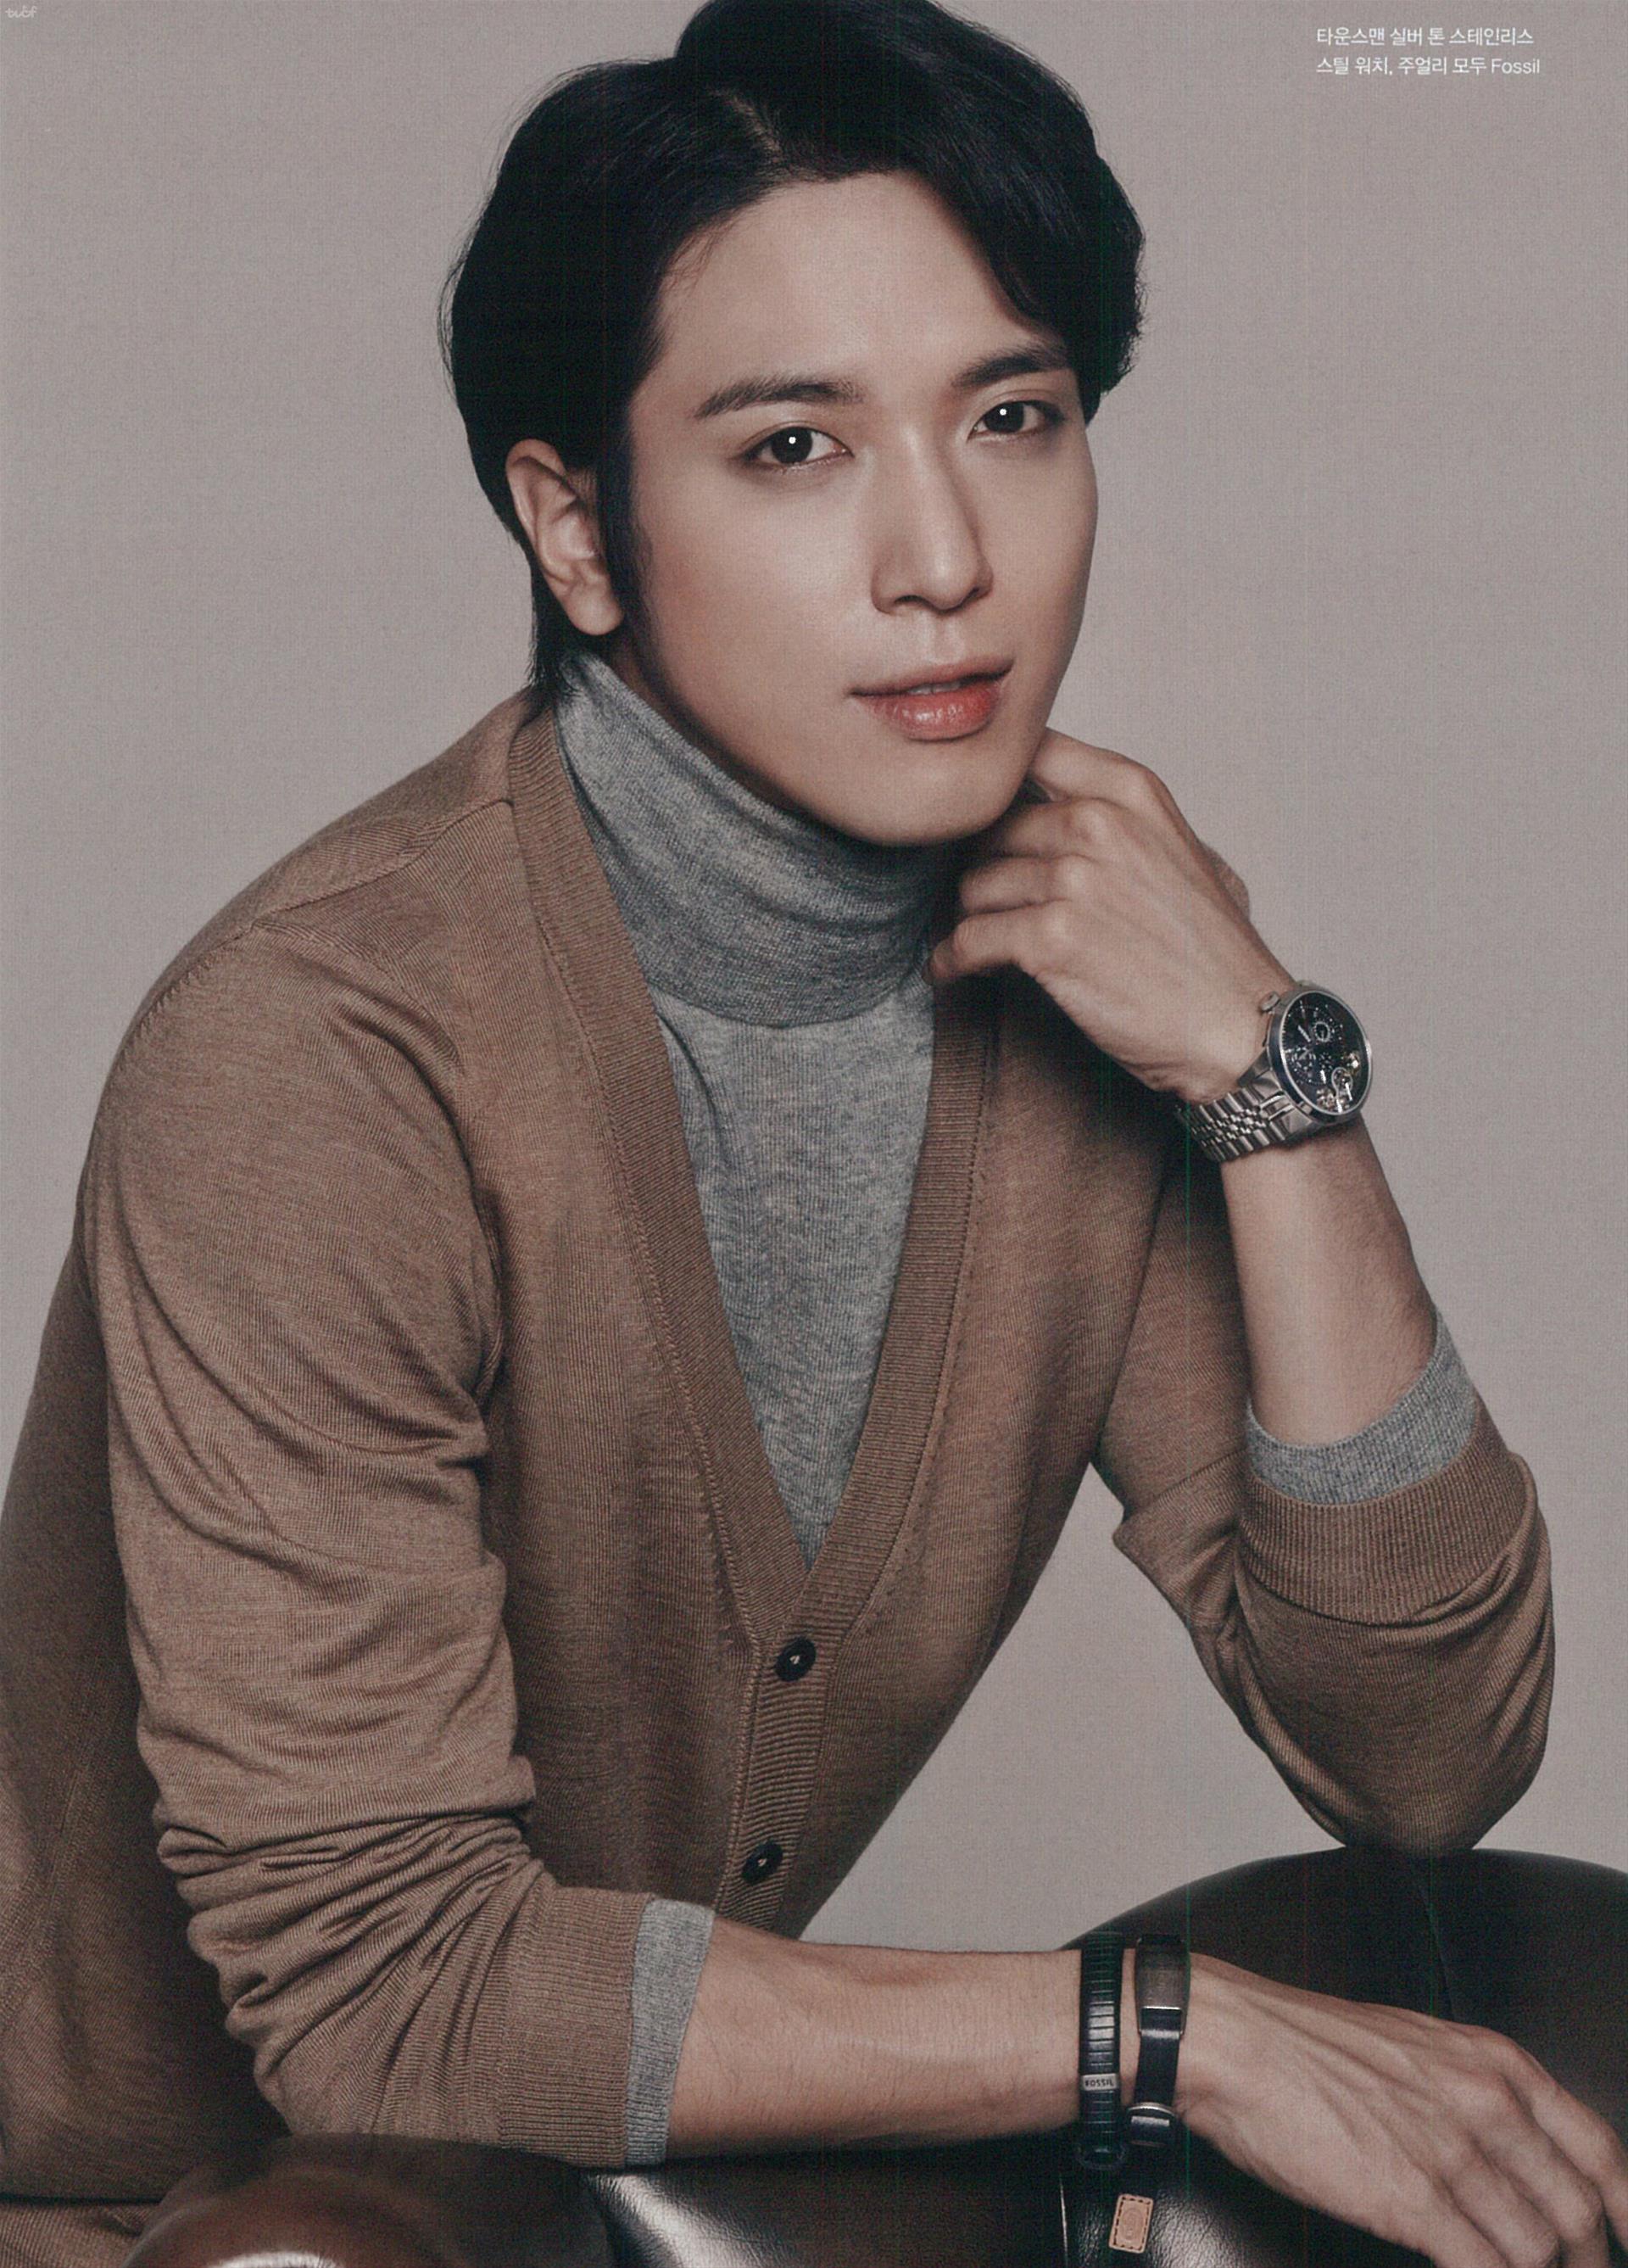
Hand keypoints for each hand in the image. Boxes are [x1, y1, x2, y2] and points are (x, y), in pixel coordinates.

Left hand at [925, 730, 1291, 1104]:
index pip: (1033, 751)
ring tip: (982, 944)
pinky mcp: (1049, 939)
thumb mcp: (1190, 853)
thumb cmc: (1215, 953)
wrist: (1239, 1028)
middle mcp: (1098, 823)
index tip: (984, 820)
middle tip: (987, 902)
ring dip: (972, 919)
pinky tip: (953, 970)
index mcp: (1131, 791)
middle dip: (984, 869)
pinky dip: (953, 960)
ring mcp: (1073, 879)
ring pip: (975, 886)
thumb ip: (1130, 821)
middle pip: (992, 828)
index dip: (998, 787)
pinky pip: (969, 939)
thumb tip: (1071, 810)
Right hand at [1179, 1954, 1627, 2266]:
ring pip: (1537, 2248)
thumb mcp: (1418, 2047)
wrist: (1241, 2044)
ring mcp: (1452, 2154)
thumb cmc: (1312, 2045)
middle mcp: (1487, 2105)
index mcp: (1494, 2063)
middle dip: (1585, 2260)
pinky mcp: (1413, 2202)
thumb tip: (1515, 2159)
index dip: (1625, 2206)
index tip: (1626, 2237)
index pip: (1598, 2148)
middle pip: (1576, 2210)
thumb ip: (1475, 2095)